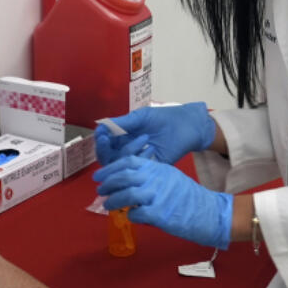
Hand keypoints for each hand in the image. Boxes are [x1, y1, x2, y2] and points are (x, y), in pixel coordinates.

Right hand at [93, 103, 215, 164]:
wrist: (187, 126)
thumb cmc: (163, 118)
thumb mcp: (141, 117)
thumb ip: (123, 123)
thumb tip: (101, 126)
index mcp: (122, 137)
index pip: (104, 144)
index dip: (100, 141)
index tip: (101, 134)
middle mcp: (126, 150)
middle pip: (107, 158)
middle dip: (105, 150)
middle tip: (108, 140)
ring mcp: (138, 160)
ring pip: (121, 165)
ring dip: (128, 151)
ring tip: (145, 138)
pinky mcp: (149, 168)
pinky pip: (138, 170)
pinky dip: (142, 159)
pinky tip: (152, 149)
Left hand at [93, 156, 232, 248]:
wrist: (209, 211)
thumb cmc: (188, 196)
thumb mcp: (169, 177)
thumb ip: (151, 175)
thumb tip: (129, 181)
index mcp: (158, 168)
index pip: (128, 161)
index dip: (110, 168)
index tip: (99, 175)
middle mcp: (156, 178)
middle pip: (124, 176)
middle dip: (108, 184)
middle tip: (100, 191)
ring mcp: (158, 196)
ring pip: (126, 196)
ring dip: (114, 201)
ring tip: (108, 206)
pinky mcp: (160, 214)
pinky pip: (137, 214)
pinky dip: (130, 216)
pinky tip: (130, 217)